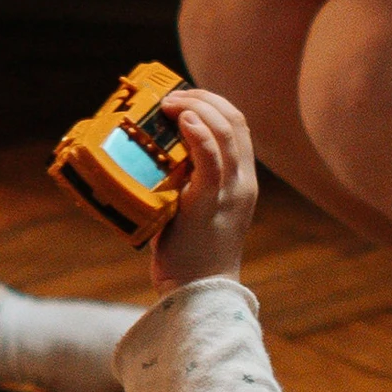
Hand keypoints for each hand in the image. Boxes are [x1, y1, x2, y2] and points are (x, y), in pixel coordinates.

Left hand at [150, 89, 257, 293]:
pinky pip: (211, 156)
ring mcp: (230, 191)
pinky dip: (198, 132)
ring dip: (197, 107)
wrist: (197, 294)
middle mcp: (242, 182)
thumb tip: (149, 167)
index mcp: (241, 183)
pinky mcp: (210, 202)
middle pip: (235, 120)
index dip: (213, 104)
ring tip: (170, 103)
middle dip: (204, 98)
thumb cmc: (188, 258)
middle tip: (172, 97)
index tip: (184, 99)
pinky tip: (182, 120)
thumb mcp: (188, 213)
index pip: (237, 128)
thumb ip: (181, 188)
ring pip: (227, 130)